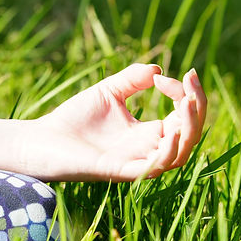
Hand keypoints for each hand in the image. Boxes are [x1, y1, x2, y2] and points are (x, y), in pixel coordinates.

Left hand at [21, 63, 207, 181]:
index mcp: (147, 134)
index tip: (167, 76)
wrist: (42, 139)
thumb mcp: (109, 91)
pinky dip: (166, 151)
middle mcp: (146, 150)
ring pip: (178, 156)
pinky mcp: (118, 170)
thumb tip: (158, 69)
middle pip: (189, 137)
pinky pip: (152, 168)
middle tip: (191, 82)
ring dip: (188, 130)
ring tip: (186, 104)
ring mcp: (135, 162)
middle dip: (197, 109)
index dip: (185, 95)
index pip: (182, 118)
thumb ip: (132, 79)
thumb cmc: (74, 118)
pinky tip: (169, 130)